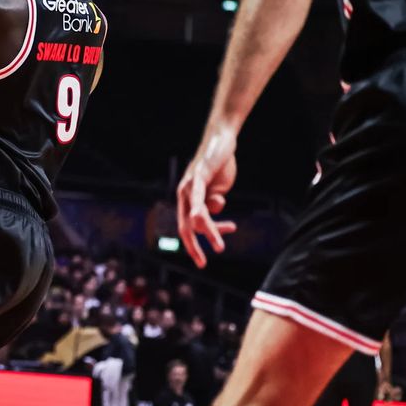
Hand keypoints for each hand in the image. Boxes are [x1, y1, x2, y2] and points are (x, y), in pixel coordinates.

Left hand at [176, 126, 239, 267]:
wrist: (222, 141)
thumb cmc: (219, 166)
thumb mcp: (218, 190)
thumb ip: (213, 203)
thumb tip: (211, 214)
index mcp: (187, 200)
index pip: (188, 228)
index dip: (193, 246)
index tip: (202, 261)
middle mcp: (183, 194)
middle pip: (187, 227)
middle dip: (193, 247)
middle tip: (202, 264)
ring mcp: (189, 185)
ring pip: (197, 216)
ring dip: (209, 233)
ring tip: (220, 247)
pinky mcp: (197, 176)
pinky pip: (197, 196)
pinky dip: (199, 209)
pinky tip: (201, 219)